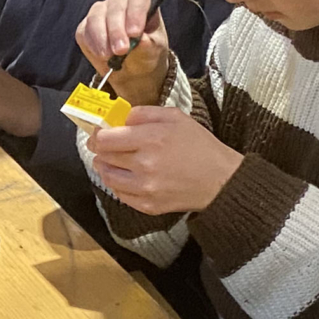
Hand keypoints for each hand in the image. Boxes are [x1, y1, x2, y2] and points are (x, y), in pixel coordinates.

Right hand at [75, 0, 171, 103]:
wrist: (132, 67)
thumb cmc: (147, 53)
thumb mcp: (154, 51)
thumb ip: (148, 44)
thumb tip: (141, 40)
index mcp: (141, 1)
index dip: (136, 13)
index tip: (135, 33)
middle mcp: (120, 1)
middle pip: (116, 6)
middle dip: (117, 30)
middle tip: (121, 50)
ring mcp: (101, 11)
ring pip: (96, 17)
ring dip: (102, 38)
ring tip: (109, 56)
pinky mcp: (86, 26)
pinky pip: (84, 31)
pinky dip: (92, 45)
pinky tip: (101, 56)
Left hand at [85, 105, 239, 216]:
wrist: (220, 180)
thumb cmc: (200, 146)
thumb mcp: (175, 117)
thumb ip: (144, 113)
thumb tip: (121, 118)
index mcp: (151, 139)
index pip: (106, 139)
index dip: (98, 134)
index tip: (99, 132)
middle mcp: (144, 165)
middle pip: (103, 157)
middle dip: (100, 149)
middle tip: (104, 146)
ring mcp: (145, 188)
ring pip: (107, 177)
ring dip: (105, 167)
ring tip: (111, 161)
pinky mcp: (148, 205)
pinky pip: (120, 195)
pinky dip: (117, 184)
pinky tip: (125, 177)